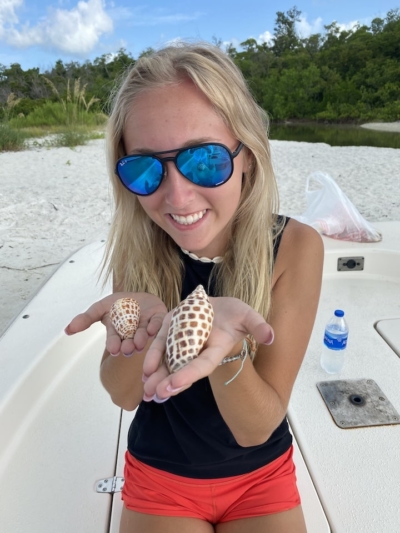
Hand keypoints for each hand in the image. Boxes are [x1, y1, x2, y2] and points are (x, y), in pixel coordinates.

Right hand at [64, 293, 167, 355]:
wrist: (138, 295)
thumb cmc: (119, 304)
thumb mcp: (100, 308)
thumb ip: (86, 319)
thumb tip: (67, 330)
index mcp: (119, 332)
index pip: (114, 339)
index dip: (113, 343)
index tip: (113, 349)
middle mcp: (133, 333)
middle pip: (130, 340)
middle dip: (128, 345)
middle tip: (127, 350)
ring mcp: (147, 325)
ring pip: (144, 334)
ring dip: (141, 339)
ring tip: (138, 343)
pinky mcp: (159, 317)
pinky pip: (158, 322)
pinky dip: (156, 325)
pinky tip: (152, 328)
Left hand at [142, 296, 273, 400]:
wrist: (218, 307)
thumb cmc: (236, 314)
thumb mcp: (248, 315)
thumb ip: (257, 325)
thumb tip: (270, 336)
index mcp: (216, 348)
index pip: (202, 364)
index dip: (189, 374)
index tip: (174, 385)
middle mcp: (198, 349)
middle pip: (182, 369)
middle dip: (169, 382)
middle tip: (156, 394)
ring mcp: (184, 342)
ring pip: (168, 363)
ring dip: (157, 377)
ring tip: (147, 391)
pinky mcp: (172, 332)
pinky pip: (161, 347)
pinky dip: (153, 359)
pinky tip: (145, 372)